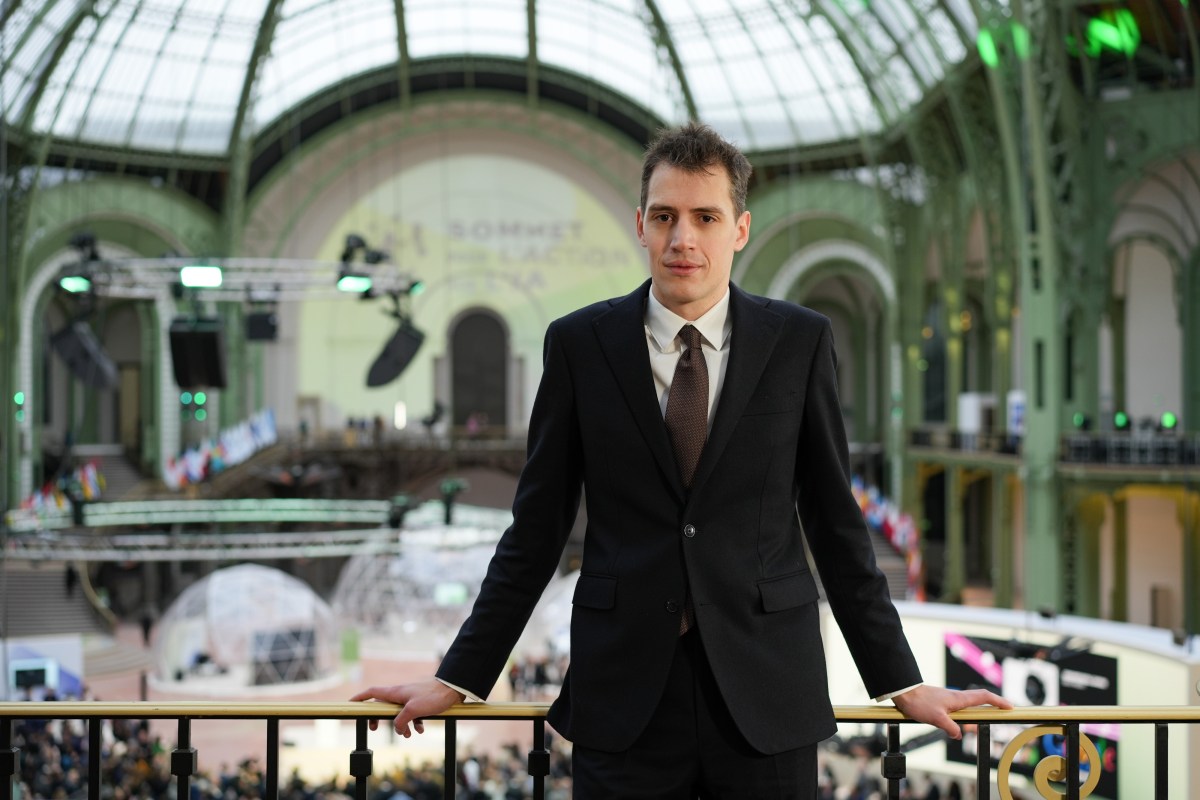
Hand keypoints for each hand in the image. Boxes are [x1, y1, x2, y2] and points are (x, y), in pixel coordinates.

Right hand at [350, 679, 464, 736]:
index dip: (360, 698)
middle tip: (375, 727)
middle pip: (383, 706)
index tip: (350, 703)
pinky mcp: (421, 702)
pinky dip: (414, 723)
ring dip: (402, 725)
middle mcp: (401, 693)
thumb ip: (401, 720)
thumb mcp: (414, 710)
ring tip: (409, 734)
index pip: (372, 693)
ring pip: (399, 713)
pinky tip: (420, 729)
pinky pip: (412, 714)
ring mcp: (410, 697)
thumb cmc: (433, 696)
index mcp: (395, 692)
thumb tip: (397, 728)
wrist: (453, 689)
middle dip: (379, 718)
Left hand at [891, 685, 1011, 739]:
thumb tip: (959, 735)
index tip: (1010, 706)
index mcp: (958, 699)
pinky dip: (966, 715)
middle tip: (1004, 712)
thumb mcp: (936, 718)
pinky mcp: (942, 704)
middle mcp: (956, 698)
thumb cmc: (918, 702)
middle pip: (980, 700)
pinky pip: (959, 709)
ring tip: (986, 719)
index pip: (984, 697)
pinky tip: (963, 723)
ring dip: (979, 711)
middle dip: (994, 705)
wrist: (903, 693)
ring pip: (969, 706)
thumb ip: (950, 728)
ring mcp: (949, 700)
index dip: (998, 701)